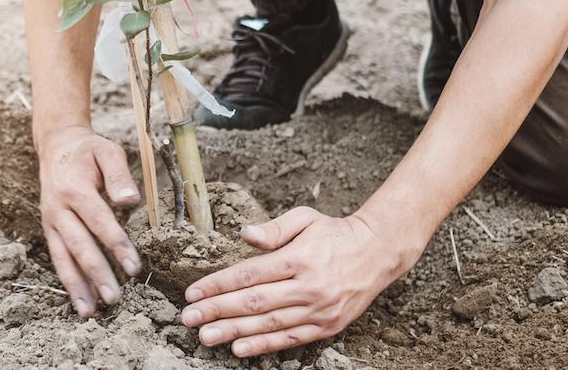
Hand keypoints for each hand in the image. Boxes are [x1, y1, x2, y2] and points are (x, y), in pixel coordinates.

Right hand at [37, 125, 141, 317]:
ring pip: (63, 258)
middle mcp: (58, 209)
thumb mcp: (107, 151)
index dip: (116, 244)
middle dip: (96, 273)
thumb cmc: (88, 151)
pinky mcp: (49, 231)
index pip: (99, 221)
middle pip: (78, 245)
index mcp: (74, 189)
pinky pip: (59, 259)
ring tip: (90, 312)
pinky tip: (82, 302)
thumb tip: (130, 202)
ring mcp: (50, 222)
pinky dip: (69, 282)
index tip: (134, 267)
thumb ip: (119, 175)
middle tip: (114, 298)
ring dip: (77, 286)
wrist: (56, 147)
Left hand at [180, 207, 418, 356]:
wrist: (379, 252)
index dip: (218, 284)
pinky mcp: (327, 326)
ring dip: (234, 332)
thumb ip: (273, 229)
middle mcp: (307, 286)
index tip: (192, 292)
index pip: (249, 274)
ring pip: (268, 324)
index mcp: (298, 258)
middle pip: (253, 302)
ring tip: (206, 337)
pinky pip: (290, 339)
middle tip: (188, 319)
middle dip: (217, 311)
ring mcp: (318, 309)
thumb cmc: (334, 232)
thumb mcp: (305, 218)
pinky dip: (264, 346)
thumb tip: (244, 235)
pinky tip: (239, 349)